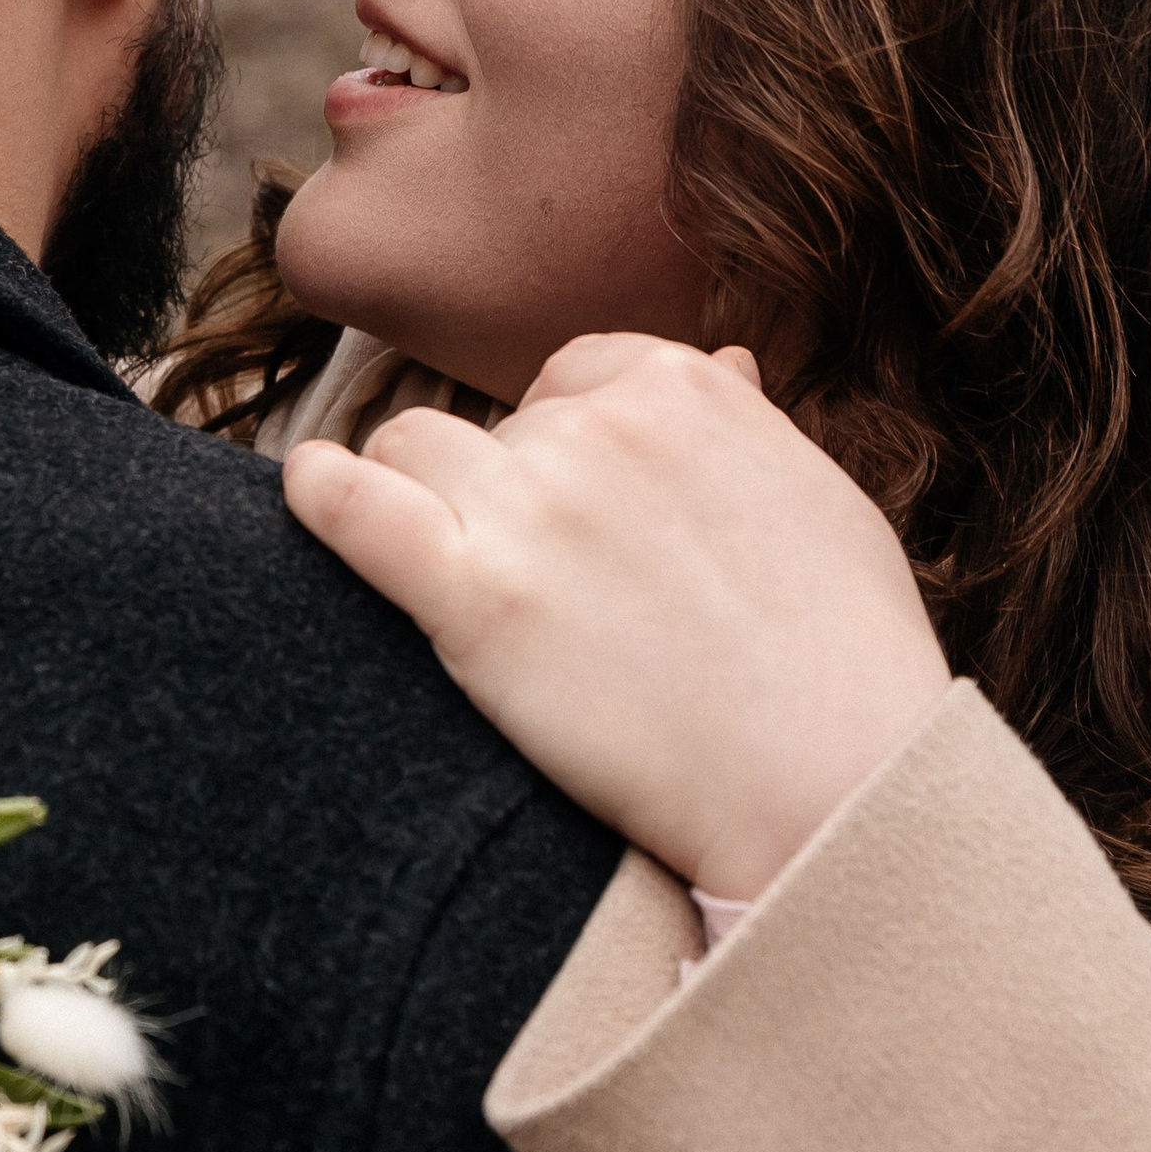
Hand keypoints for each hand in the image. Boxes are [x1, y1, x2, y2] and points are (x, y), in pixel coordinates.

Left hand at [281, 333, 950, 899]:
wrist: (830, 787)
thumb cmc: (843, 664)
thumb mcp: (822, 505)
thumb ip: (751, 429)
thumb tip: (725, 364)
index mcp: (684, 390)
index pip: (572, 376)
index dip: (560, 443)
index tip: (570, 511)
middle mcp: (599, 428)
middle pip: (495, 426)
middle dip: (504, 490)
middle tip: (546, 589)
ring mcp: (532, 506)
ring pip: (410, 449)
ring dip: (418, 495)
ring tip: (439, 564)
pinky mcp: (472, 595)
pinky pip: (351, 507)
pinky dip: (318, 494)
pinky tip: (307, 493)